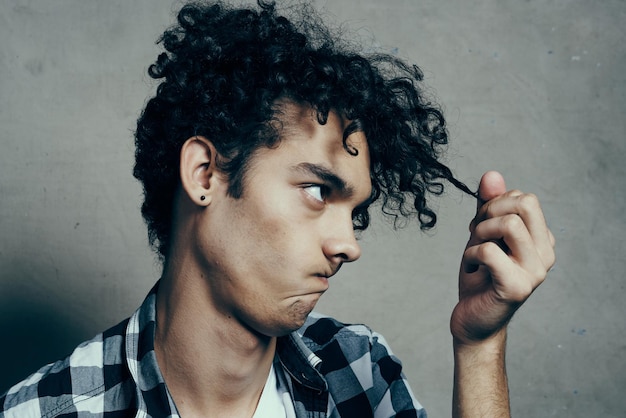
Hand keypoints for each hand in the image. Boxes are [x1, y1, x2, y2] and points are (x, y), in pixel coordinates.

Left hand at [450, 171, 555, 344]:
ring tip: (474, 249)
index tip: (480, 225)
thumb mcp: (481, 235)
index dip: (493, 204)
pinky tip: (471, 268)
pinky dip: (471, 254)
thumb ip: (487, 206)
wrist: (473, 320)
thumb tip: (491, 174)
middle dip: (490, 209)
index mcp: (541, 239)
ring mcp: (535, 272)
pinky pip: (489, 251)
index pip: (524, 197)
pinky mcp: (516, 288)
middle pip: (525, 202)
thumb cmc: (479, 277)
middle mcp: (545, 254)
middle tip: (476, 231)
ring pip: (510, 224)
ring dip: (480, 231)